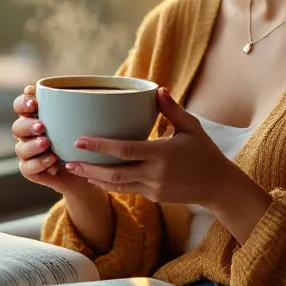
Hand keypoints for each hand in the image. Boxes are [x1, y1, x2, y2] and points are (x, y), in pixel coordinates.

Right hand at [12, 85, 97, 198]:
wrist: (87, 172)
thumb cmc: (85, 143)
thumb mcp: (85, 124)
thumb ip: (79, 110)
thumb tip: (90, 94)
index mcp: (35, 118)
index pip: (20, 106)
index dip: (23, 103)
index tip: (35, 103)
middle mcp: (28, 135)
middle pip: (17, 127)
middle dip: (28, 125)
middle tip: (42, 126)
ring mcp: (28, 154)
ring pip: (20, 148)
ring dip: (33, 145)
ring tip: (47, 144)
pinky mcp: (31, 171)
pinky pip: (26, 168)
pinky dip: (38, 164)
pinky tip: (52, 161)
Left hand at [63, 88, 272, 242]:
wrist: (218, 186)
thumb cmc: (205, 152)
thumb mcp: (191, 128)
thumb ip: (172, 110)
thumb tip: (158, 89)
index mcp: (162, 154)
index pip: (124, 150)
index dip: (99, 147)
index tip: (79, 140)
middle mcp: (155, 173)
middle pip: (114, 173)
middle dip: (88, 167)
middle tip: (67, 159)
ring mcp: (153, 188)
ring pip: (117, 185)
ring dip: (94, 178)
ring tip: (73, 169)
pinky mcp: (153, 196)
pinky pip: (126, 190)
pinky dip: (108, 184)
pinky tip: (94, 177)